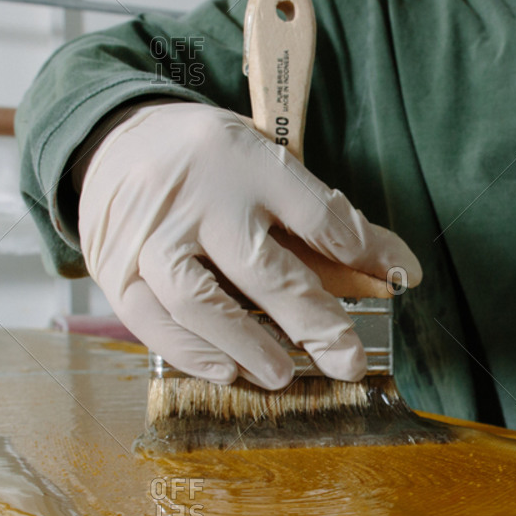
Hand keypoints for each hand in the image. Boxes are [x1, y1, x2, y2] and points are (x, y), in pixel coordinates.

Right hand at [76, 101, 420, 387]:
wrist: (112, 140)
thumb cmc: (211, 164)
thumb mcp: (269, 167)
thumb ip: (329, 222)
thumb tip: (402, 271)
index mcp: (245, 159)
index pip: (312, 212)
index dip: (358, 249)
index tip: (396, 280)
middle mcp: (196, 196)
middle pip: (260, 265)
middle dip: (310, 318)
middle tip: (347, 360)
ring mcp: (150, 234)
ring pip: (198, 300)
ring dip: (246, 345)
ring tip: (282, 374)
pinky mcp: (115, 268)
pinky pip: (152, 320)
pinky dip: (192, 352)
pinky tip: (227, 371)